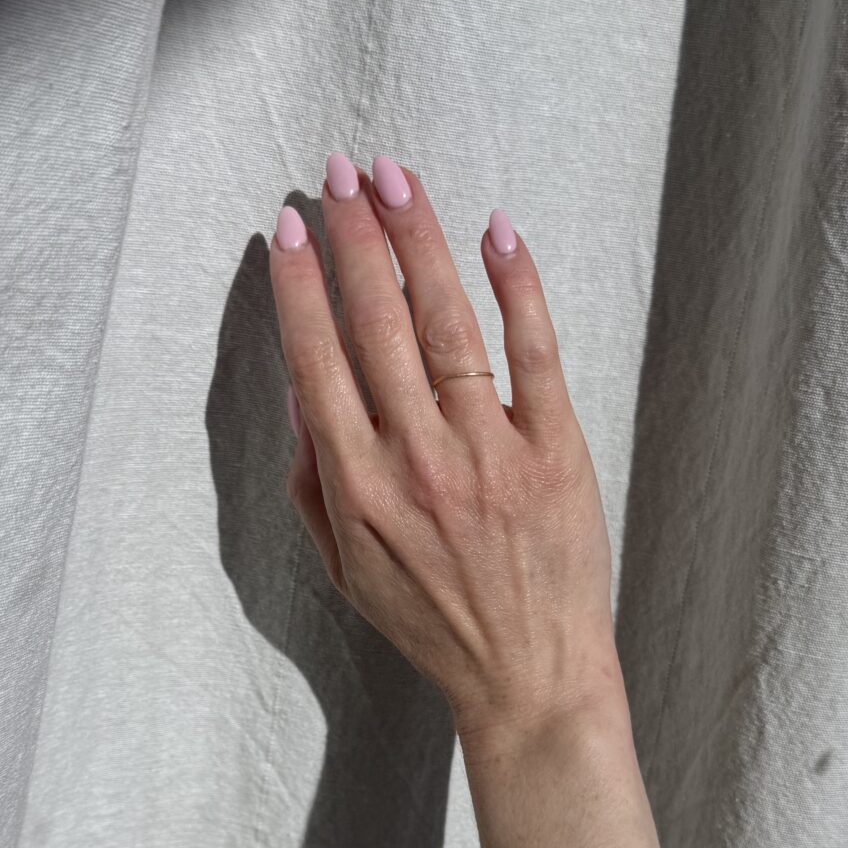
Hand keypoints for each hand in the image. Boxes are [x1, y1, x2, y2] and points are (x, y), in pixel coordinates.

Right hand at [267, 155, 621, 744]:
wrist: (529, 676)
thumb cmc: (432, 620)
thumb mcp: (344, 567)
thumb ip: (313, 479)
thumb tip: (301, 386)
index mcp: (360, 489)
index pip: (319, 362)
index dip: (302, 287)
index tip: (291, 227)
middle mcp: (419, 463)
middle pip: (377, 325)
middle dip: (354, 237)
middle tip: (340, 170)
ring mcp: (491, 454)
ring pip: (446, 324)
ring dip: (417, 241)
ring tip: (395, 179)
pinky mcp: (556, 452)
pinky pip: (535, 354)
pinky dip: (515, 287)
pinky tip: (494, 229)